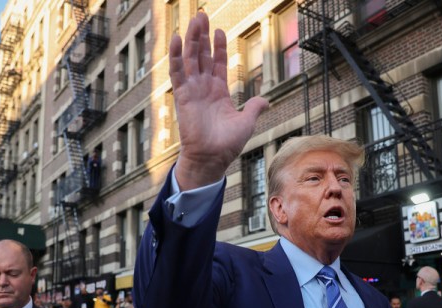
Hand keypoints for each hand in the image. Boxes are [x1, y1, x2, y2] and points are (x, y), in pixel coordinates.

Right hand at [170, 12, 268, 189]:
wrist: (212, 158)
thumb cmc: (227, 144)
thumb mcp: (246, 122)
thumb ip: (254, 107)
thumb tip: (265, 100)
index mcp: (218, 92)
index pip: (217, 63)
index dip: (218, 47)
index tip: (219, 30)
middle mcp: (204, 88)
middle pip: (201, 55)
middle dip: (202, 36)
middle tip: (202, 15)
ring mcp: (193, 90)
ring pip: (190, 59)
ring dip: (191, 39)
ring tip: (195, 19)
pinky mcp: (183, 96)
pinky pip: (178, 72)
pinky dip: (176, 56)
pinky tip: (177, 39)